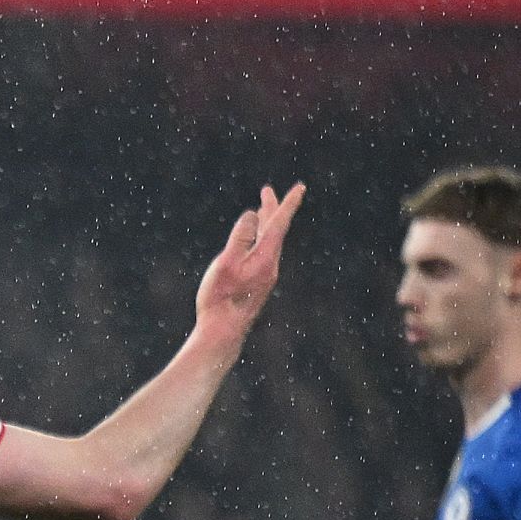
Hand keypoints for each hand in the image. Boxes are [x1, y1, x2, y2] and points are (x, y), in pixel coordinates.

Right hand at [190, 183, 304, 345]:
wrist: (223, 332)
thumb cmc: (220, 299)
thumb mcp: (226, 264)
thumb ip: (240, 238)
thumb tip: (252, 215)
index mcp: (265, 257)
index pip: (280, 223)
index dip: (288, 203)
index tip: (300, 187)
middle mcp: (270, 264)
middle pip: (276, 230)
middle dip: (273, 209)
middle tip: (268, 191)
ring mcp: (266, 275)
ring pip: (270, 242)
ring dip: (266, 224)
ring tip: (261, 211)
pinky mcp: (259, 283)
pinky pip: (264, 253)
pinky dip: (260, 239)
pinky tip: (253, 242)